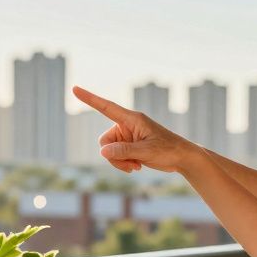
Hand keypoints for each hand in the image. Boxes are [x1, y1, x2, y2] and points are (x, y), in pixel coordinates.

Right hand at [72, 86, 197, 173]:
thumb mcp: (146, 151)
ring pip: (109, 151)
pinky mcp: (129, 146)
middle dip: (113, 156)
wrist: (181, 157)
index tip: (74, 89)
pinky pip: (115, 156)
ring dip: (119, 162)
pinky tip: (136, 167)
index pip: (106, 107)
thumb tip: (102, 152)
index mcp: (132, 119)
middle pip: (105, 141)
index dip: (89, 98)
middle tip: (130, 164)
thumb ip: (124, 151)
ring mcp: (127, 136)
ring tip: (135, 166)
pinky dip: (122, 164)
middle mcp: (127, 125)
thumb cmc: (168, 150)